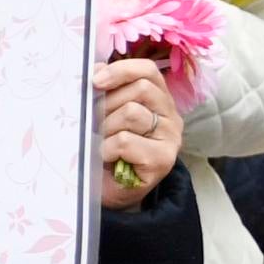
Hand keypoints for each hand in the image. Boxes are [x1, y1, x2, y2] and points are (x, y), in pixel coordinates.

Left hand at [95, 57, 184, 206]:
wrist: (110, 193)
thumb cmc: (106, 152)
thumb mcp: (105, 117)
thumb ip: (105, 93)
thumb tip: (93, 69)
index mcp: (158, 100)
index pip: (148, 71)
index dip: (120, 70)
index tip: (94, 81)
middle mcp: (170, 116)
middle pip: (140, 89)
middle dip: (107, 104)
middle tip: (95, 124)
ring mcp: (170, 138)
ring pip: (132, 112)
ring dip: (106, 127)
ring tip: (102, 143)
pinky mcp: (162, 159)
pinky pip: (125, 141)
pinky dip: (107, 148)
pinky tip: (108, 158)